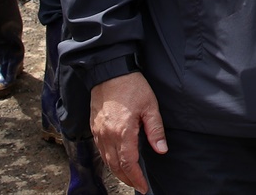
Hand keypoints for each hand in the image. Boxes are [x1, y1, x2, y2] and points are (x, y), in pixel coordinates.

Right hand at [91, 72, 166, 191]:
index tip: (144, 187)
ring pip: (106, 160)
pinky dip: (108, 160)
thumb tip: (161, 150)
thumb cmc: (131, 86)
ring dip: (117, 172)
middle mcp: (107, 135)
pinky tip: (116, 161)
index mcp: (122, 132)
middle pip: (116, 166)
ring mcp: (98, 132)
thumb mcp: (150, 106)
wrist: (109, 71)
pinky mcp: (94, 127)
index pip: (128, 164)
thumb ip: (155, 130)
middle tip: (138, 185)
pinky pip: (100, 150)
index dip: (136, 178)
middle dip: (127, 179)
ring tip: (129, 177)